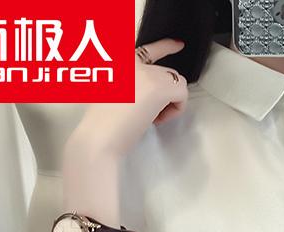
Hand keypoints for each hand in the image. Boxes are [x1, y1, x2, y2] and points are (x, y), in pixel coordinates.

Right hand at [68, 38, 188, 160]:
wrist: (100, 135)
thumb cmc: (102, 121)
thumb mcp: (108, 90)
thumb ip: (126, 81)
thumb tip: (149, 90)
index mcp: (117, 58)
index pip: (146, 47)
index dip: (165, 46)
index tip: (179, 44)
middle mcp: (131, 58)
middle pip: (165, 71)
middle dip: (163, 94)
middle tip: (150, 114)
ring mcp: (145, 70)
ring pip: (176, 80)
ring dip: (169, 102)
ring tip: (150, 117)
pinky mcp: (158, 86)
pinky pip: (182, 93)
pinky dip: (175, 110)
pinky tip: (157, 119)